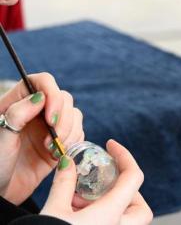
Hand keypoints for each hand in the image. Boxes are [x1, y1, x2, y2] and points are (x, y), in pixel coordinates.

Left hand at [0, 73, 83, 204]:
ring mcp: (49, 127)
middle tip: (52, 139)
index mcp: (16, 102)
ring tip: (52, 150)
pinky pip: (78, 133)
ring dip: (69, 132)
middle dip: (63, 119)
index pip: (42, 82)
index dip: (52, 94)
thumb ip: (18, 114)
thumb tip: (40, 97)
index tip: (50, 117)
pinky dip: (74, 142)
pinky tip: (58, 155)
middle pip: (64, 98)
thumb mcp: (0, 139)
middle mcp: (36, 111)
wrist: (0, 194)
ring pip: (75, 115)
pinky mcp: (60, 142)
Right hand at [41, 140, 152, 224]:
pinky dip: (104, 217)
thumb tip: (68, 162)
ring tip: (79, 201)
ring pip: (129, 220)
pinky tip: (79, 215)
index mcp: (112, 216)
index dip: (126, 156)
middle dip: (124, 191)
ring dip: (110, 205)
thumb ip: (64, 182)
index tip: (111, 144)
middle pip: (140, 206)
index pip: (134, 177)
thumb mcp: (54, 210)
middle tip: (101, 183)